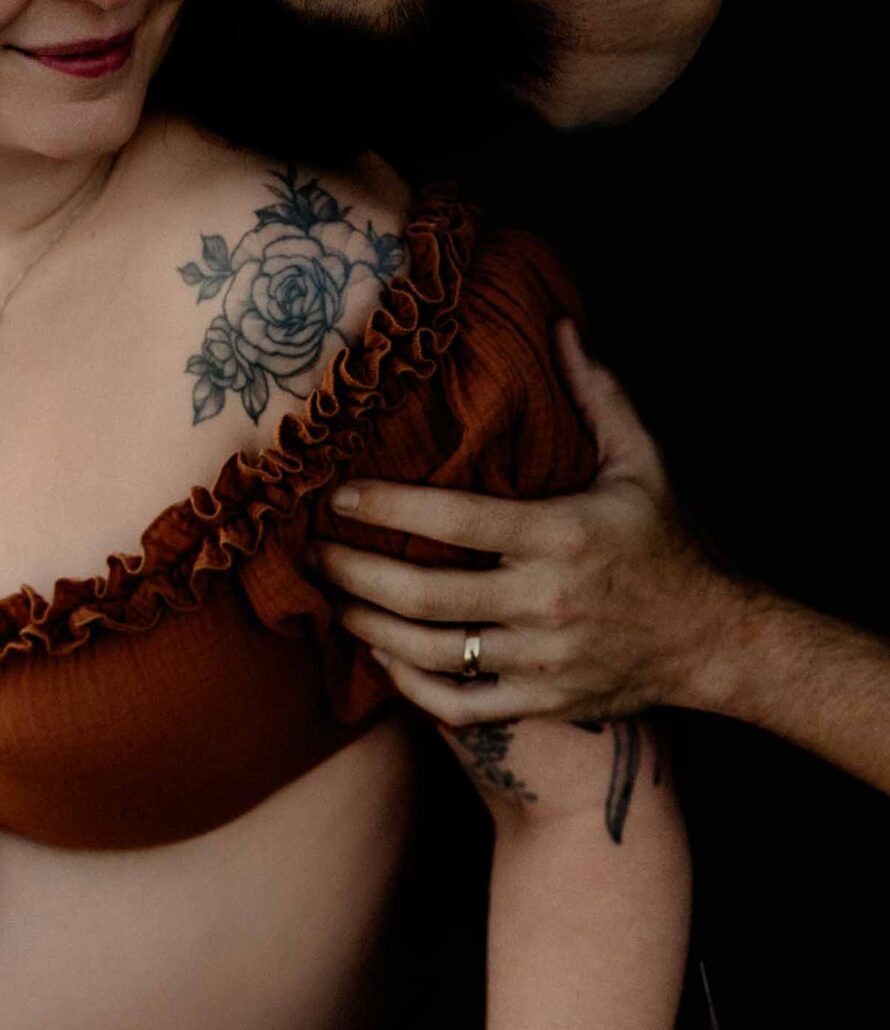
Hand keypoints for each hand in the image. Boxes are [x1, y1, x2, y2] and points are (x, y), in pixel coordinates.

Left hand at [316, 321, 729, 725]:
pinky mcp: (544, 701)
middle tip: (313, 554)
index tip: (337, 495)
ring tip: (334, 601)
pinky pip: (459, 706)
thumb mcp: (643, 461)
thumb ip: (597, 393)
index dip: (387, 506)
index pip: (456, 519)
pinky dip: (411, 686)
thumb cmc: (669, 543)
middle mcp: (546, 601)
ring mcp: (544, 659)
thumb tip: (561, 322)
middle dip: (355, 573)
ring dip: (370, 627)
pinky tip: (383, 656)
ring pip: (432, 653)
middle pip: (425, 595)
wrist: (716, 640)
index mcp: (562, 535)